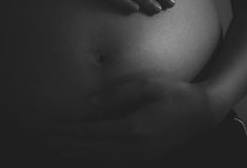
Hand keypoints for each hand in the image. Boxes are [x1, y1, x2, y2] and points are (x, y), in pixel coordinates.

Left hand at [42, 79, 222, 166]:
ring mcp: (141, 156)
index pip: (93, 132)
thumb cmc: (175, 94)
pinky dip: (94, 160)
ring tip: (57, 150)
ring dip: (76, 155)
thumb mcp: (149, 86)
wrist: (202, 113)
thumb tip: (90, 102)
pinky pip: (113, 163)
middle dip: (66, 144)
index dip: (69, 131)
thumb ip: (119, 93)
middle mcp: (135, 147)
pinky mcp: (145, 158)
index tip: (51, 128)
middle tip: (45, 140)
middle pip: (92, 149)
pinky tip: (82, 157)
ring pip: (100, 159)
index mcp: (135, 127)